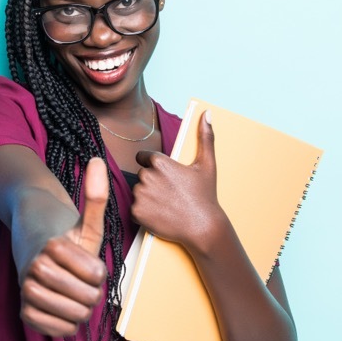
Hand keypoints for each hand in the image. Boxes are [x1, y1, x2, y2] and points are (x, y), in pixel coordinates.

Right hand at [18, 157, 109, 336]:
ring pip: (72, 316)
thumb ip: (95, 196)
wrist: (33, 250)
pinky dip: (64, 324)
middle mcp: (35, 267)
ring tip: (73, 294)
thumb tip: (99, 160)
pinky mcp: (24, 311)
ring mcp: (27, 290)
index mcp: (53, 245)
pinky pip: (56, 330)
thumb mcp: (85, 221)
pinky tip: (63, 308)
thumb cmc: (66, 237)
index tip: (88, 263)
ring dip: (79, 309)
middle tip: (82, 282)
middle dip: (90, 292)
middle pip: (87, 298)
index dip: (98, 272)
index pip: (96, 275)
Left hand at [132, 110, 227, 254]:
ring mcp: (140, 195)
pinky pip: (134, 209)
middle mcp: (147, 177)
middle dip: (152, 182)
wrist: (203, 227)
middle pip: (141, 175)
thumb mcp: (207, 164)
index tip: (166, 177)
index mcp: (160, 163)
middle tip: (170, 193)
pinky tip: (160, 214)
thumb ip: (205, 136)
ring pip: (138, 191)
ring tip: (167, 204)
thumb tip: (206, 113)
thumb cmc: (205, 196)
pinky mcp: (136, 212)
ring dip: (147, 197)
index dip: (155, 166)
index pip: (144, 157)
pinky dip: (143, 212)